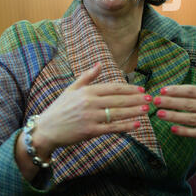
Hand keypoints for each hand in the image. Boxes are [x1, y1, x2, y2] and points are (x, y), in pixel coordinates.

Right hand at [33, 62, 151, 154]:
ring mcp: (90, 117)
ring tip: (146, 109)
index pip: (113, 88)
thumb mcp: (71, 89)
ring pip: (118, 113)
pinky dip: (125, 127)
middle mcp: (90, 102)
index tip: (140, 89)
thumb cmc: (59, 109)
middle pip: (118, 99)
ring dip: (134, 111)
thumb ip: (87, 77)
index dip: (129, 88)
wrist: (46, 130)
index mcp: (87, 91)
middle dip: (136, 98)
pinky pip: (112, 128)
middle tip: (149, 98)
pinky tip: (136, 125)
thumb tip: (99, 64)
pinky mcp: (90, 131)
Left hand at [153, 51, 195, 150]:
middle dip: (170, 102)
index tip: (163, 89)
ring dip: (174, 116)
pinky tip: (172, 129)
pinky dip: (185, 132)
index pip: (193, 91)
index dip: (177, 90)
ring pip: (191, 118)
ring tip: (159, 114)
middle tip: (154, 101)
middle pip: (189, 104)